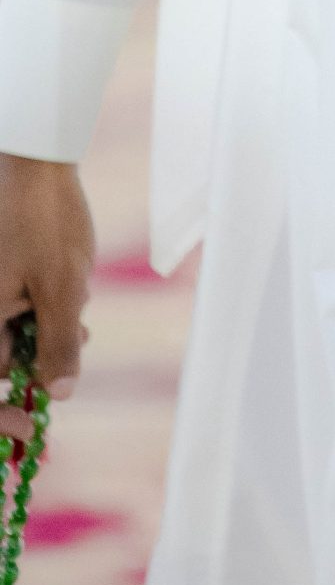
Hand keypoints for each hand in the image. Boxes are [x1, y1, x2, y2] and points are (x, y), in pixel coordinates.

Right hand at [0, 155, 93, 445]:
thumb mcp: (63, 286)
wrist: (33, 155)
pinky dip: (37, 305)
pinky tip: (66, 286)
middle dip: (36, 361)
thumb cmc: (46, 218)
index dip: (2, 414)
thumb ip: (58, 345)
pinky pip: (11, 303)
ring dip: (42, 331)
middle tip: (76, 345)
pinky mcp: (1, 271)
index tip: (29, 429)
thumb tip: (59, 393)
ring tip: (77, 307)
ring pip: (9, 329)